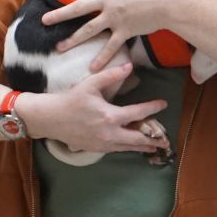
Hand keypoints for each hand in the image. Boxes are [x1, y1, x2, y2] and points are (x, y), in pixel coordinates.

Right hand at [16, 63, 173, 156]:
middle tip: (166, 141)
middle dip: (153, 139)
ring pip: (128, 148)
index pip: (138, 114)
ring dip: (142, 147)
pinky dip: (127, 148)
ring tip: (154, 147)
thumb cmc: (71, 99)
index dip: (153, 108)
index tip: (163, 104)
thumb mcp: (91, 84)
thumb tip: (129, 66)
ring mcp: (103, 144)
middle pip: (138, 138)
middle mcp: (109, 134)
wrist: (51, 118)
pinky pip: (117, 150)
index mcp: (110, 116)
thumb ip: (111, 75)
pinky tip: (132, 147)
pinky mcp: (97, 149)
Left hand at [42, 0, 200, 71]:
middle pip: (78, 8)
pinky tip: (91, 68)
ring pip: (88, 30)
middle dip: (59, 14)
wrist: (173, 1)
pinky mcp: (124, 31)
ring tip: (58, 47)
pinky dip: (101, 58)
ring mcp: (114, 17)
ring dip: (72, 40)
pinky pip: (110, 47)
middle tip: (45, 20)